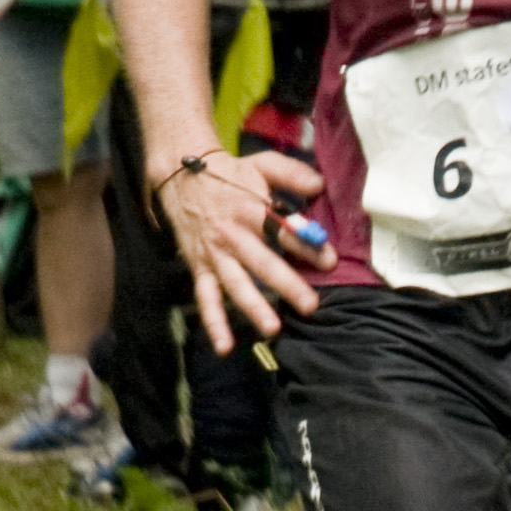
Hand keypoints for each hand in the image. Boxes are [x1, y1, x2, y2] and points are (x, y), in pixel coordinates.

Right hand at [154, 143, 323, 353]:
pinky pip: (206, 297)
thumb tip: (320, 184)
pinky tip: (225, 346)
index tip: (330, 261)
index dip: (306, 244)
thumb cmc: (229, 174)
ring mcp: (215, 254)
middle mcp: (233, 234)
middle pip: (261, 261)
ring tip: (272, 328)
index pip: (282, 229)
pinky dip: (214, 322)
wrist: (180, 177)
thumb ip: (291, 174)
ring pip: (235, 283)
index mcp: (251, 208)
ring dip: (252, 307)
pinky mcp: (200, 267)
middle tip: (309, 305)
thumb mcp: (261, 164)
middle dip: (286, 283)